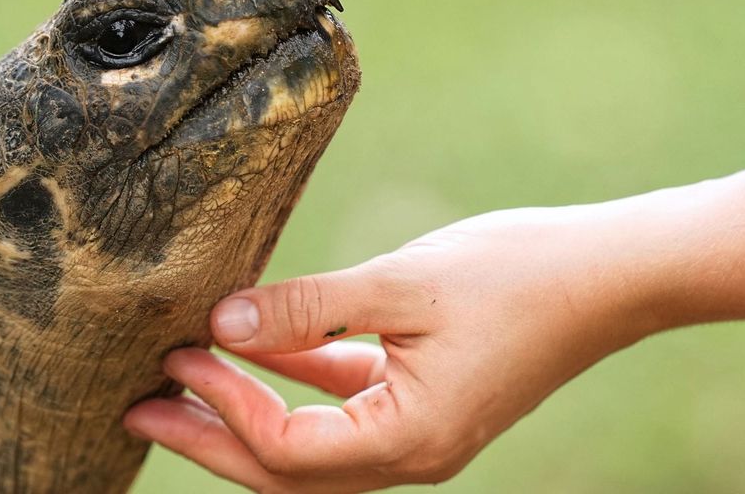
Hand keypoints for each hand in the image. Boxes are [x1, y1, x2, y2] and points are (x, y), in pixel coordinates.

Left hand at [124, 206, 657, 491]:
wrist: (611, 274)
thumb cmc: (520, 274)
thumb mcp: (404, 283)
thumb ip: (310, 306)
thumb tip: (221, 318)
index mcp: (410, 439)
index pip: (286, 447)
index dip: (224, 404)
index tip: (179, 354)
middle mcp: (411, 453)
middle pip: (286, 469)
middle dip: (208, 439)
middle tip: (134, 411)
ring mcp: (419, 432)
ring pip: (309, 443)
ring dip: (245, 412)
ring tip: (179, 383)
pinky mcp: (425, 400)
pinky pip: (342, 405)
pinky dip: (295, 380)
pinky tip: (255, 344)